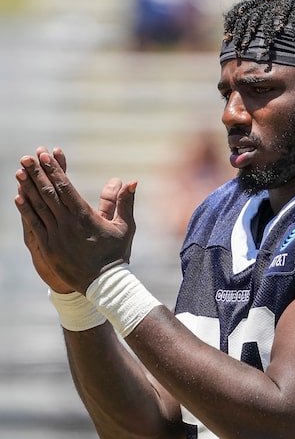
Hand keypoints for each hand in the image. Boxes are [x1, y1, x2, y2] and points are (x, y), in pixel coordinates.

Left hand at [14, 147, 136, 292]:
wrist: (104, 284)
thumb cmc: (116, 254)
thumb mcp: (125, 227)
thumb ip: (124, 202)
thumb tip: (131, 181)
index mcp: (85, 216)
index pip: (65, 187)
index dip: (53, 170)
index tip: (45, 155)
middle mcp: (67, 224)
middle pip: (48, 193)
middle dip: (37, 173)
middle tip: (27, 157)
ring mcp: (55, 236)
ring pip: (38, 206)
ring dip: (28, 187)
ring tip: (20, 171)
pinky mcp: (47, 247)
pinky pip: (34, 224)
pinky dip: (26, 210)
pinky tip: (19, 197)